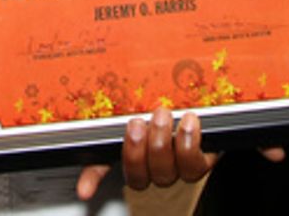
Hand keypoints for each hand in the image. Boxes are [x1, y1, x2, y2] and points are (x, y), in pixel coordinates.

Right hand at [76, 107, 217, 198]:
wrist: (204, 99)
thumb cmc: (167, 106)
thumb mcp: (136, 105)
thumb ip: (109, 122)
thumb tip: (86, 137)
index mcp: (133, 155)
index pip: (106, 172)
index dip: (94, 180)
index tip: (84, 189)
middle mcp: (154, 168)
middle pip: (138, 177)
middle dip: (136, 150)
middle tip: (137, 122)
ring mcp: (177, 168)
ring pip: (164, 173)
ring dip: (162, 144)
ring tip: (163, 115)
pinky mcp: (201, 162)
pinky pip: (194, 165)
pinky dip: (189, 143)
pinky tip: (188, 122)